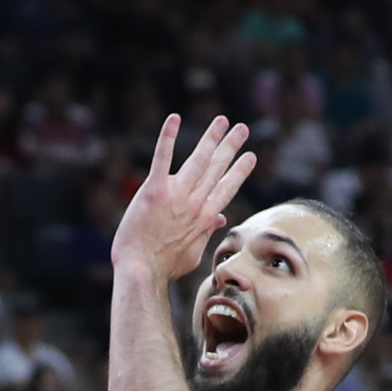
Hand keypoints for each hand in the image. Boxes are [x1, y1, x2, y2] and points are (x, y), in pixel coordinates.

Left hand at [111, 113, 256, 281]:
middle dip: (231, 146)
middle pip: (217, 168)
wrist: (141, 271)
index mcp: (206, 217)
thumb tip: (219, 220)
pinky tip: (174, 119)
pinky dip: (168, 137)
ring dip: (212, 138)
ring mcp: (176, 195)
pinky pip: (162, 158)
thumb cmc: (164, 267)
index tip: (250, 156)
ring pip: (199, 159)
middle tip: (242, 129)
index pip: (227, 188)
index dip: (239, 170)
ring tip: (222, 120)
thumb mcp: (193, 253)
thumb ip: (206, 233)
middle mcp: (195, 203)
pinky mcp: (153, 191)